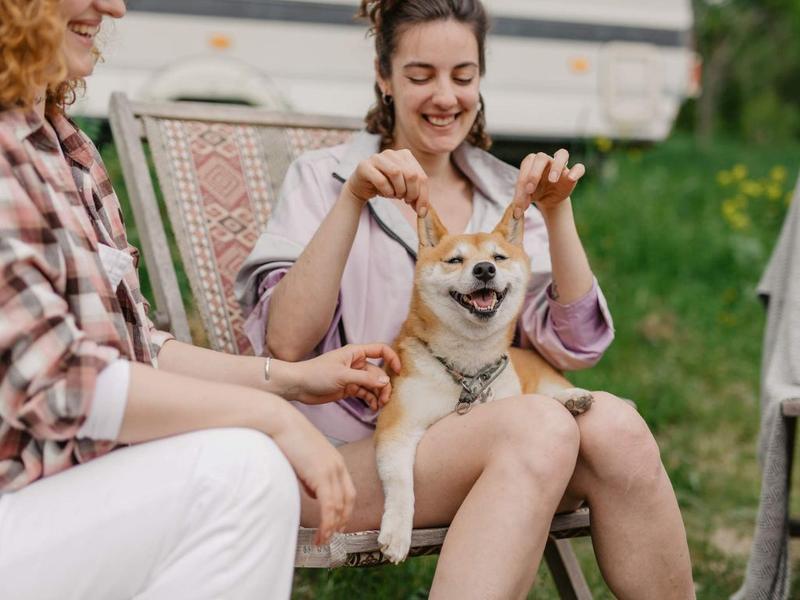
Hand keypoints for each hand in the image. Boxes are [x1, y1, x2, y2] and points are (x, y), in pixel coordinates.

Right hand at [268, 404, 355, 544]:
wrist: (280, 422)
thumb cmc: (287, 439)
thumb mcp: (304, 461)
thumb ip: (312, 477)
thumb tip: (313, 493)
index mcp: (336, 462)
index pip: (348, 492)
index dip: (345, 510)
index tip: (338, 524)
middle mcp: (338, 466)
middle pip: (348, 501)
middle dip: (341, 521)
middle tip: (331, 537)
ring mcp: (332, 470)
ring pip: (339, 507)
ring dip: (332, 527)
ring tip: (323, 540)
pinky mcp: (322, 475)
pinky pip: (329, 506)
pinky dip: (327, 523)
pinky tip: (321, 534)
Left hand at [283, 344, 401, 409]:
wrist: (297, 386)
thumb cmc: (316, 374)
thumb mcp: (343, 376)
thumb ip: (365, 379)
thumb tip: (386, 382)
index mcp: (356, 353)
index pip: (380, 350)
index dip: (392, 359)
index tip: (399, 372)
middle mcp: (357, 363)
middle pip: (379, 372)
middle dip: (384, 385)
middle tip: (385, 400)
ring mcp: (353, 377)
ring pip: (373, 384)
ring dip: (378, 394)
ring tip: (380, 406)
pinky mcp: (348, 388)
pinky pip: (365, 393)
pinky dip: (370, 400)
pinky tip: (373, 408)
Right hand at [343, 149, 429, 215]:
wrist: (360, 187)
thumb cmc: (385, 187)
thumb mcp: (404, 190)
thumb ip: (415, 197)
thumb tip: (423, 212)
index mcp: (405, 155)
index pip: (421, 176)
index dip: (423, 195)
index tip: (420, 211)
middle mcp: (392, 153)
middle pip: (411, 174)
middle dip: (412, 193)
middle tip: (406, 201)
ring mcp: (377, 158)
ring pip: (396, 174)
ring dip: (398, 190)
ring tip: (395, 196)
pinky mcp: (365, 166)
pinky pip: (381, 180)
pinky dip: (386, 191)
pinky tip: (386, 194)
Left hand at [512, 149, 585, 217]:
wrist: (548, 198)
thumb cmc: (534, 193)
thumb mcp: (525, 197)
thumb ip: (520, 201)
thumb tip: (516, 213)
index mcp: (531, 162)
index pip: (527, 166)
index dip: (523, 179)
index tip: (524, 193)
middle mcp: (545, 160)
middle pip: (541, 157)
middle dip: (535, 173)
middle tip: (530, 189)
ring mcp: (560, 165)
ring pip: (562, 155)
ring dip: (556, 166)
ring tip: (552, 180)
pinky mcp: (572, 174)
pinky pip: (579, 167)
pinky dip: (576, 171)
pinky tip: (571, 178)